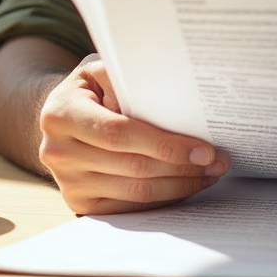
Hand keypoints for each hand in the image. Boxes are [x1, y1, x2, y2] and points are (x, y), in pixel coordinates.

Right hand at [39, 54, 229, 213]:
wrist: (58, 115)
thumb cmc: (90, 87)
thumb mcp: (102, 68)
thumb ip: (128, 79)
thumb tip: (169, 103)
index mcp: (62, 113)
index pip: (120, 134)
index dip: (165, 144)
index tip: (203, 149)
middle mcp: (59, 152)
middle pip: (132, 167)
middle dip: (182, 167)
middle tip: (218, 162)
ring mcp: (67, 182)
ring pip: (135, 192)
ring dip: (178, 185)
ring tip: (209, 173)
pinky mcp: (79, 202)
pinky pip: (129, 207)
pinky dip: (161, 198)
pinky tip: (185, 185)